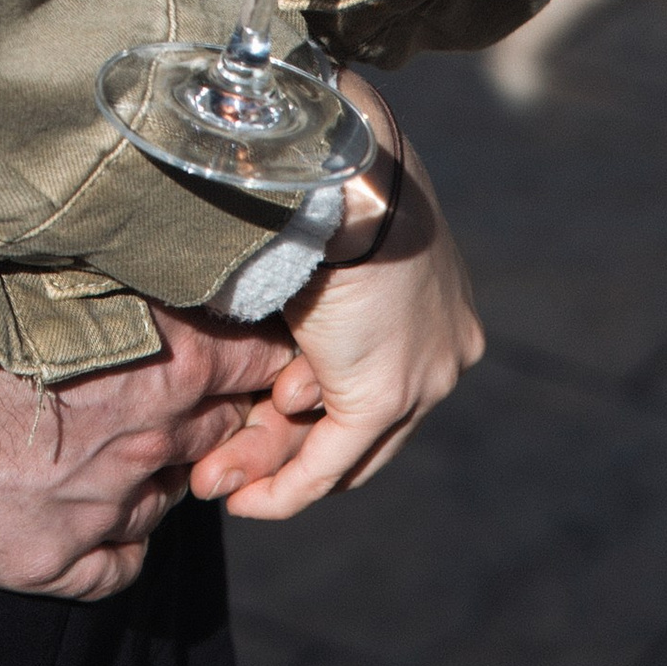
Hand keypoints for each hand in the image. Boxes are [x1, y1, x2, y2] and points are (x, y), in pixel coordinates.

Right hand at [0, 304, 304, 601]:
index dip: (261, 355)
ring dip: (162, 473)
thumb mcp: (59, 275)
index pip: (256, 362)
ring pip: (171, 497)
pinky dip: (118, 541)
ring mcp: (107, 509)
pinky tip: (95, 516)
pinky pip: (122, 564)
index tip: (254, 346)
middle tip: (186, 391)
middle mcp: (150, 443)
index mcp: (162, 363)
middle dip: (218, 413)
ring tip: (119, 445)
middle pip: (223, 431)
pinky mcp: (60, 560)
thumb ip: (125, 275)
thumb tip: (166, 242)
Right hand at [192, 119, 481, 521]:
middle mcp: (446, 349)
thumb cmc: (324, 184)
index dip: (327, 407)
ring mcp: (425, 376)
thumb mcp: (329, 242)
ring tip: (220, 482)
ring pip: (347, 448)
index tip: (273, 413)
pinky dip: (286, 486)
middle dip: (297, 452)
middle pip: (371, 427)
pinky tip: (244, 499)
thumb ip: (321, 295)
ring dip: (277, 468)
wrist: (341, 167)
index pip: (385, 379)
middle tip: (238, 471)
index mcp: (441, 303)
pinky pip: (330, 461)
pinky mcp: (385, 394)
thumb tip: (280, 335)